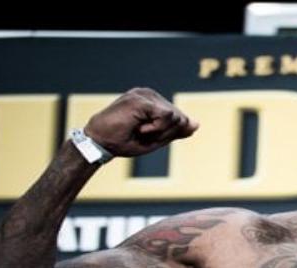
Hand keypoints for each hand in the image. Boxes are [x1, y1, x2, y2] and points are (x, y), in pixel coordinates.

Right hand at [83, 87, 197, 157]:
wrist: (99, 143)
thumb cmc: (123, 141)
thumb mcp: (156, 138)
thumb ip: (176, 130)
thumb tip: (196, 124)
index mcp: (153, 101)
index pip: (180, 117)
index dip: (170, 133)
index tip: (147, 135)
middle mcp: (149, 94)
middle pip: (180, 117)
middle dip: (167, 133)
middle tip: (143, 134)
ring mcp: (144, 94)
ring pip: (175, 117)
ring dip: (161, 132)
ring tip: (140, 131)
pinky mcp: (141, 99)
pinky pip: (166, 116)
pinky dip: (156, 129)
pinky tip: (140, 128)